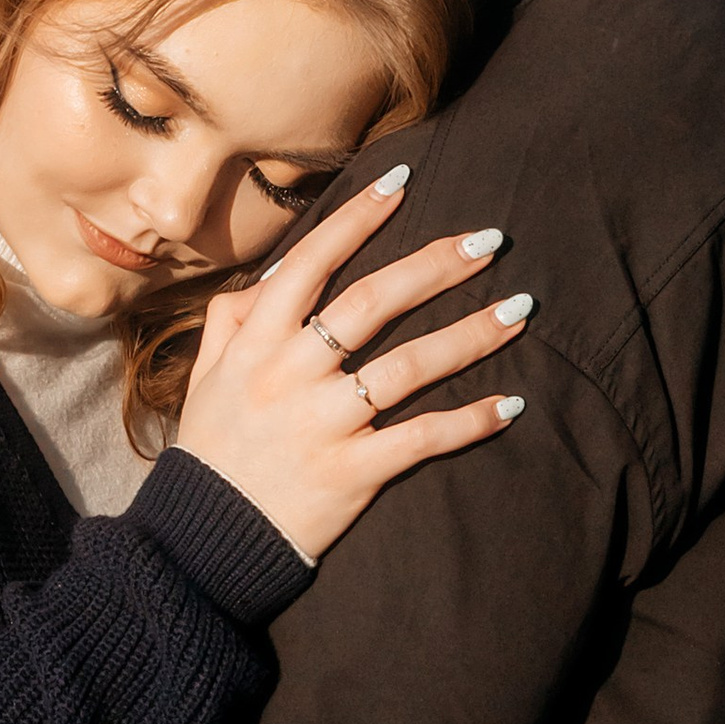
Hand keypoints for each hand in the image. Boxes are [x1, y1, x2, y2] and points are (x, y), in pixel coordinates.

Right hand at [175, 165, 530, 561]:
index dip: (357, 219)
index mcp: (256, 343)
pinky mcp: (352, 473)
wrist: (205, 541)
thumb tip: (277, 274)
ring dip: (470, 335)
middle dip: (436, 265)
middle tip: (490, 241)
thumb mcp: (205, 377)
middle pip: (373, 303)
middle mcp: (291, 375)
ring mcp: (324, 424)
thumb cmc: (213, 452)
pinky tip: (510, 404)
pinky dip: (469, 421)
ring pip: (408, 367)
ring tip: (519, 311)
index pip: (311, 263)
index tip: (402, 182)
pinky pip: (421, 439)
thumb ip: (233, 319)